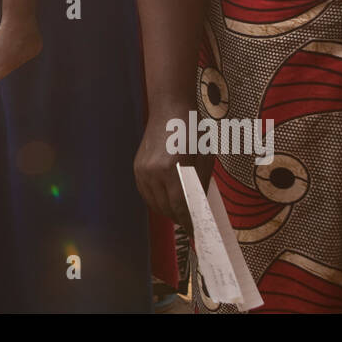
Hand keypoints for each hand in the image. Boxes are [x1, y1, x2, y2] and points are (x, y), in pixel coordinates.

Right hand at [133, 107, 211, 229]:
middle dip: (179, 218)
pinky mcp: (137, 168)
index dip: (188, 221)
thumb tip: (199, 208)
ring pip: (154, 203)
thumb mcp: (204, 158)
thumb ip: (200, 184)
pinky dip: (156, 201)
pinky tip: (166, 201)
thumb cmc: (192, 131)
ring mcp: (142, 170)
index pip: (180, 206)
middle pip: (166, 208)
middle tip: (191, 224)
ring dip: (167, 211)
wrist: (169, 109)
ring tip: (179, 214)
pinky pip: (145, 193)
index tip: (197, 232)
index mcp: (173, 169)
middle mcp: (153, 172)